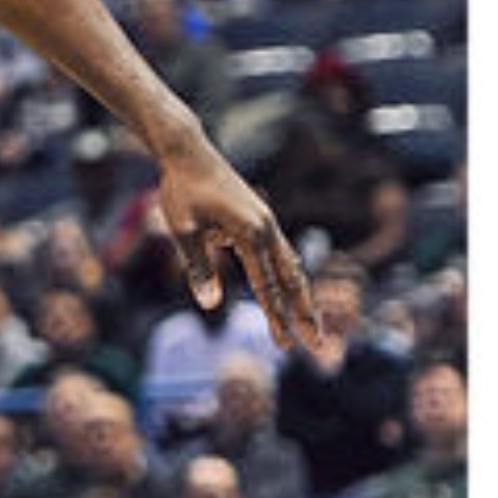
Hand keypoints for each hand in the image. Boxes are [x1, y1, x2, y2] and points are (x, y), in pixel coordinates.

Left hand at [154, 139, 322, 355]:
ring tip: (309, 324)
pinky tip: (290, 289)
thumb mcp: (183, 229)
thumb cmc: (181, 189)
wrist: (188, 152)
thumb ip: (198, 267)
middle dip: (303, 313)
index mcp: (250, 233)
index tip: (285, 345)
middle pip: (291, 279)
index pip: (266, 286)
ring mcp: (267, 222)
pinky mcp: (261, 218)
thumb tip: (211, 304)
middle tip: (316, 344)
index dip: (275, 318)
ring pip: (291, 267)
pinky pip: (281, 253)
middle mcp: (266, 229)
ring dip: (300, 296)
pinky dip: (289, 275)